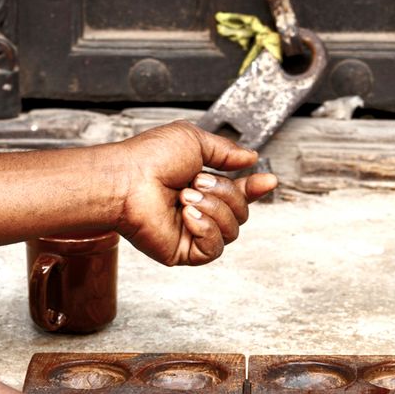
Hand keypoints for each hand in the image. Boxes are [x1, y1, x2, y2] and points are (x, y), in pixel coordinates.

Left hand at [113, 121, 278, 265]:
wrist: (126, 180)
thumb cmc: (150, 158)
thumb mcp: (194, 141)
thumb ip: (226, 151)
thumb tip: (251, 158)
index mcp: (201, 186)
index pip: (238, 194)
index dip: (255, 189)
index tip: (268, 180)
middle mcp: (199, 211)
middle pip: (241, 213)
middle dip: (225, 193)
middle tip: (195, 182)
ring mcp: (191, 233)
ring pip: (232, 231)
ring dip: (213, 209)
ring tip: (185, 197)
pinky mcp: (183, 252)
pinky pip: (214, 249)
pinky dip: (206, 230)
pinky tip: (187, 217)